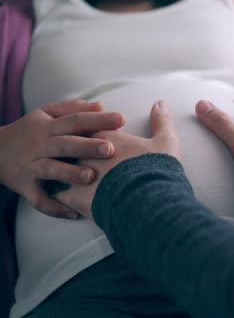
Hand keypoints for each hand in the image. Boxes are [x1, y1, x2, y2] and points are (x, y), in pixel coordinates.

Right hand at [0, 100, 123, 218]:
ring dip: (70, 174)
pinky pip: (38, 199)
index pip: (75, 120)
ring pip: (51, 169)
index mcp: (48, 126)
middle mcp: (40, 145)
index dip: (98, 119)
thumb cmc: (30, 131)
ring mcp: (31, 166)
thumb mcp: (46, 113)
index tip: (121, 119)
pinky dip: (55, 207)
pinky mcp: (25, 186)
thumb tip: (102, 106)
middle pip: (65, 144)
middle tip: (111, 149)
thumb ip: (74, 109)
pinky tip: (74, 214)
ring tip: (91, 177)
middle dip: (87, 147)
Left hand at [56, 101, 179, 219]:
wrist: (149, 201)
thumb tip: (161, 103)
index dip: (91, 132)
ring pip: (62, 169)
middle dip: (74, 151)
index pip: (88, 127)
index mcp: (105, 136)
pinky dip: (62, 196)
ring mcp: (77, 174)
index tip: (95, 139)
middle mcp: (86, 151)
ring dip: (65, 172)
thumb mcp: (165, 142)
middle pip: (71, 146)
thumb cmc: (157, 170)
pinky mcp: (74, 198)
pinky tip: (66, 199)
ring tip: (69, 178)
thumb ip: (161, 121)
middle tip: (79, 157)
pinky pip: (59, 195)